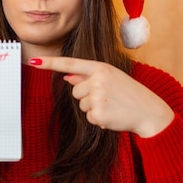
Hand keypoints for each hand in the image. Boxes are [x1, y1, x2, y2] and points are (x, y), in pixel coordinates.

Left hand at [31, 57, 173, 136]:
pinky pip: (88, 117)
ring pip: (81, 105)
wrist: (149, 111)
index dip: (50, 64)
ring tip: (112, 106)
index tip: (34, 62)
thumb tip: (67, 77)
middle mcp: (98, 80)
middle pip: (75, 91)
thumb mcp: (111, 78)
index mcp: (101, 67)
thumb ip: (88, 76)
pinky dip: (98, 120)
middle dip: (88, 96)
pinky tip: (112, 115)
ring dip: (94, 108)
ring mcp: (98, 97)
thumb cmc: (130, 93)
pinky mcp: (98, 114)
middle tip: (108, 98)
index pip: (70, 63)